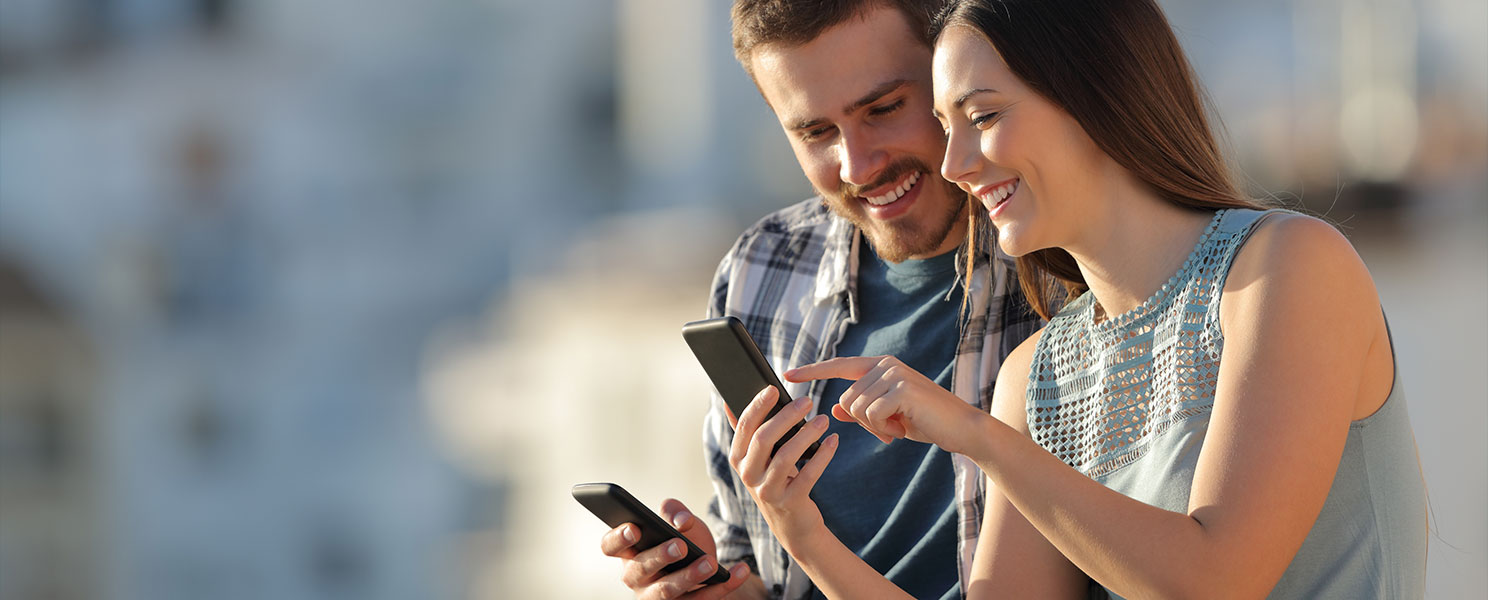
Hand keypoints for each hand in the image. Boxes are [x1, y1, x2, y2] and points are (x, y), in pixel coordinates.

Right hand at [599, 499, 750, 598]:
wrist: (707, 565)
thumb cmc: (685, 539)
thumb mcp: (681, 521)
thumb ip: (675, 511)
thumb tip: (681, 520)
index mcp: (629, 550)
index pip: (610, 546)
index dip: (618, 538)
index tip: (635, 528)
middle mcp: (637, 577)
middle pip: (640, 569)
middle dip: (660, 557)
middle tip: (680, 545)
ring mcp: (655, 597)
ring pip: (666, 591)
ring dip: (689, 577)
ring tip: (711, 563)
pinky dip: (722, 586)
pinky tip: (739, 571)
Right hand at [728, 385, 839, 551]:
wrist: (792, 525)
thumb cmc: (776, 482)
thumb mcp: (757, 461)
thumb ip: (746, 434)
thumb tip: (728, 402)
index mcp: (738, 459)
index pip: (744, 426)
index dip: (758, 405)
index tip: (774, 388)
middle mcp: (748, 475)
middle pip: (764, 438)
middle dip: (786, 416)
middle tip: (806, 400)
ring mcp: (768, 491)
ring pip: (786, 455)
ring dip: (807, 433)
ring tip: (823, 419)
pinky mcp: (790, 502)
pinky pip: (808, 474)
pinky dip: (822, 455)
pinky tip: (833, 441)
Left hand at [784, 356, 985, 454]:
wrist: (961, 428)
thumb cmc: (925, 422)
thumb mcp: (888, 417)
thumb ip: (861, 410)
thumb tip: (833, 407)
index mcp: (880, 366)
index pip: (839, 366)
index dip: (813, 370)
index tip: (787, 375)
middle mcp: (886, 364)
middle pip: (846, 398)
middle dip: (864, 421)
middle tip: (891, 427)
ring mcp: (894, 374)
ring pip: (856, 407)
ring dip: (875, 426)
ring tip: (899, 425)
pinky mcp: (902, 388)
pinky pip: (870, 414)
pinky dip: (884, 428)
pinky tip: (904, 427)